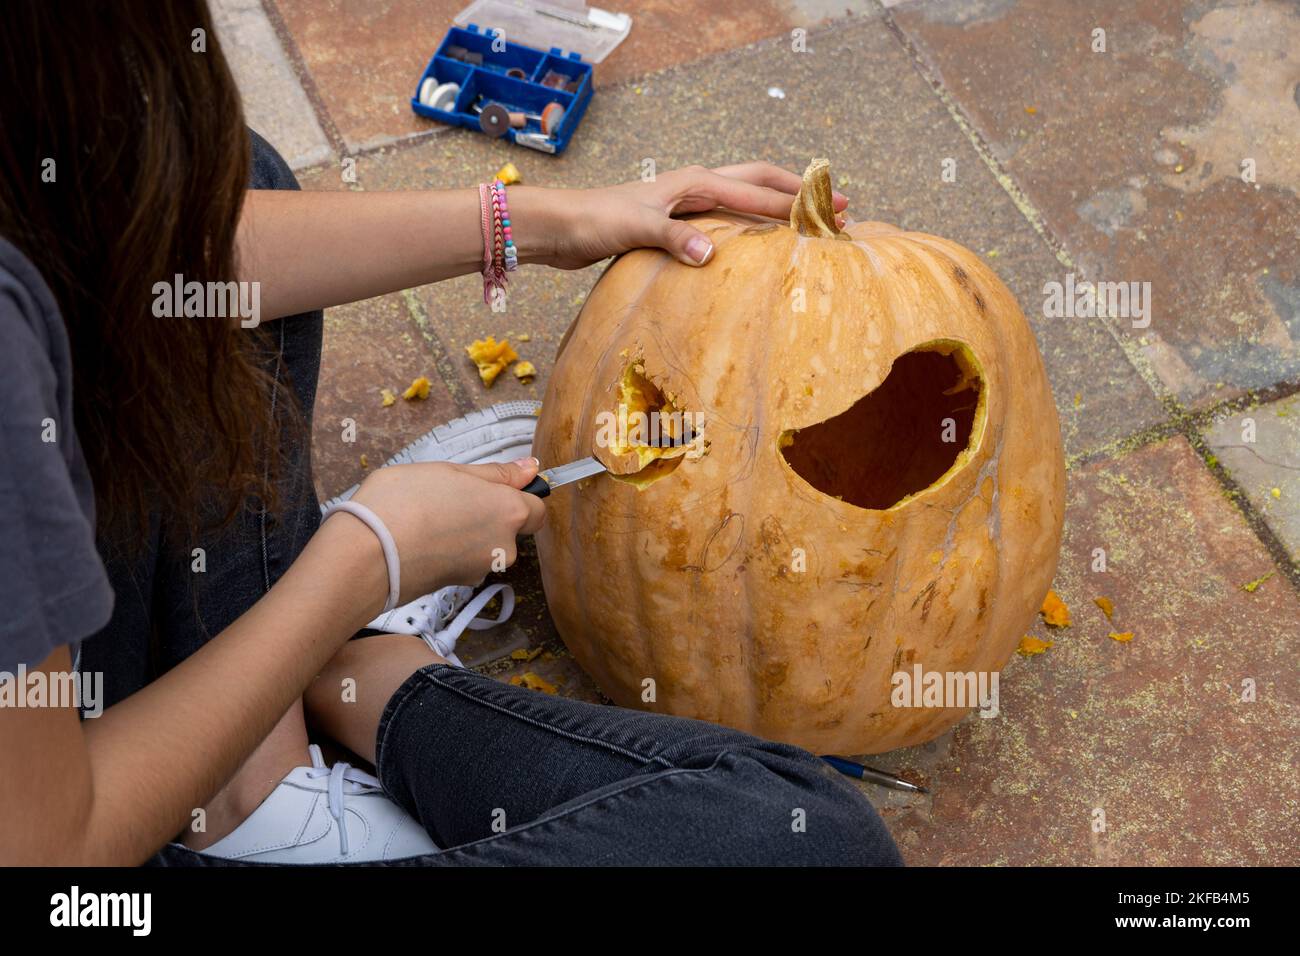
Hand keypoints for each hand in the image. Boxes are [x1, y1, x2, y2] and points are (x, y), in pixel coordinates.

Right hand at [341, 457, 545, 601]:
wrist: (368, 554)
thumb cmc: (407, 501)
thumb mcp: (451, 470)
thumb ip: (495, 473)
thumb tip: (531, 469)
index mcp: (509, 511)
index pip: (536, 509)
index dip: (519, 496)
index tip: (491, 489)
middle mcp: (505, 546)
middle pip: (509, 529)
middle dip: (487, 515)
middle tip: (448, 498)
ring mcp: (482, 569)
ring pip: (485, 546)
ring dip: (466, 533)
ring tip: (427, 518)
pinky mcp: (458, 585)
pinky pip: (463, 561)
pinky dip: (449, 551)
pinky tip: (420, 539)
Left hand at [534, 162, 849, 269]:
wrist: (559, 227)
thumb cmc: (594, 221)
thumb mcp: (635, 228)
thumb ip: (673, 239)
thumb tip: (710, 254)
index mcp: (693, 183)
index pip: (757, 191)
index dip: (796, 203)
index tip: (833, 213)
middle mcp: (694, 187)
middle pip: (760, 182)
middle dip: (799, 193)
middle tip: (839, 206)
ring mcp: (685, 204)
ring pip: (744, 198)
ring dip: (777, 206)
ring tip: (809, 221)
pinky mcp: (674, 224)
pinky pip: (725, 220)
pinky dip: (749, 227)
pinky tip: (758, 245)